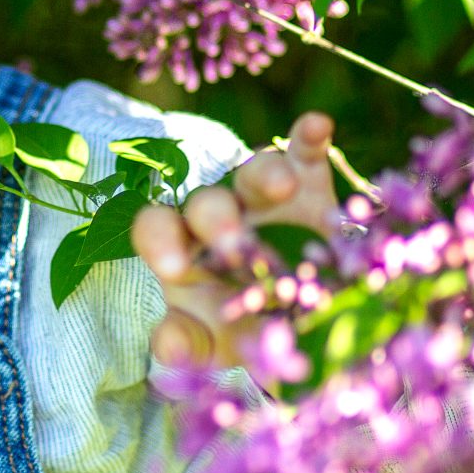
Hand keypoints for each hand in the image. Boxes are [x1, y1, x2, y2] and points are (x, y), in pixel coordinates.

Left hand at [133, 112, 342, 367]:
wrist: (305, 319)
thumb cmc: (242, 326)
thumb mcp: (216, 344)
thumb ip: (187, 343)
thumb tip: (167, 347)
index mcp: (185, 248)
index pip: (156, 228)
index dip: (158, 240)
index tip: (173, 268)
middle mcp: (217, 213)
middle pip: (207, 201)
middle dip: (217, 217)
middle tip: (232, 242)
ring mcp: (262, 194)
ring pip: (254, 171)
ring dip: (266, 174)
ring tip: (283, 185)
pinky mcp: (307, 180)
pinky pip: (304, 151)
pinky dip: (310, 137)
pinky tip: (317, 125)